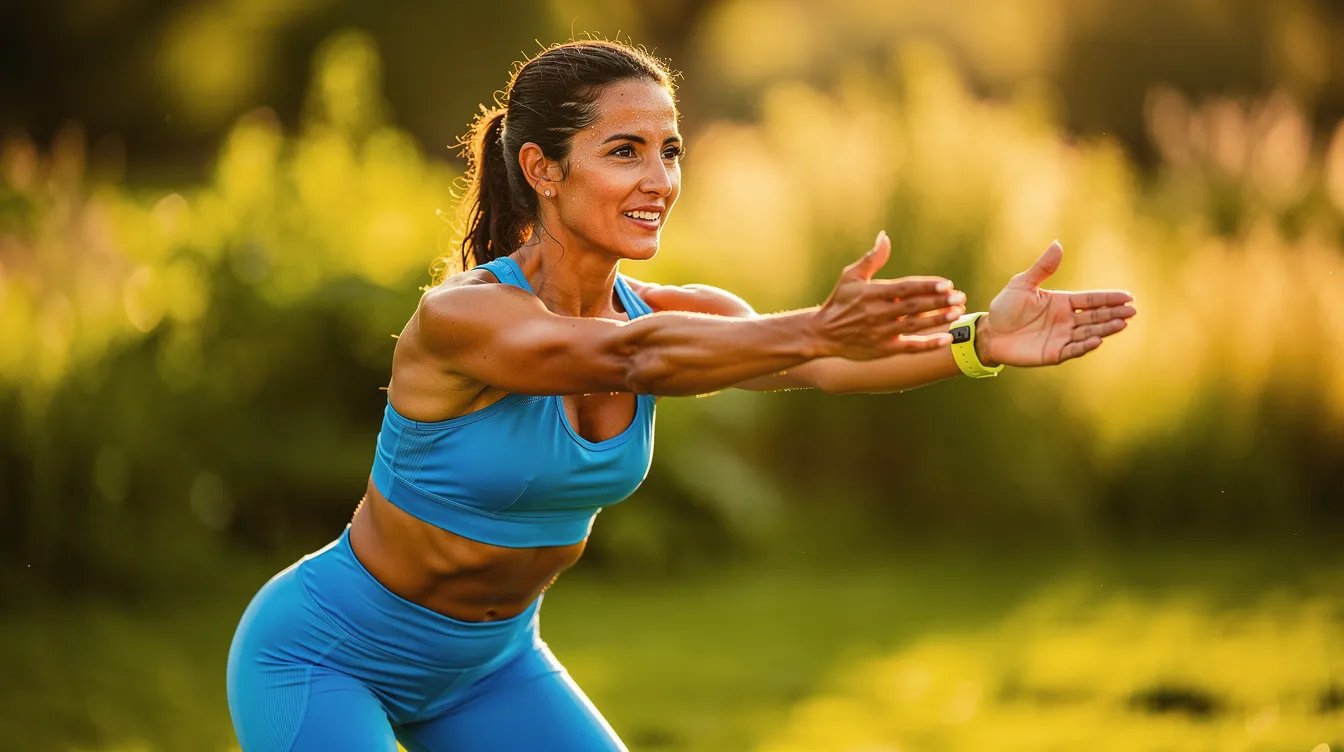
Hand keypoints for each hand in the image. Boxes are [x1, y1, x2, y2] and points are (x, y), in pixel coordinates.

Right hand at [816, 231, 965, 360]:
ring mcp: (881, 332)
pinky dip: (928, 344)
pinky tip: (946, 338)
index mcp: (872, 293)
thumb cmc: (839, 302)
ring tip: (957, 312)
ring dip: (938, 319)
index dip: (927, 285)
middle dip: (939, 301)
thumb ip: (872, 258)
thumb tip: (884, 236)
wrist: (822, 334)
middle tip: (959, 296)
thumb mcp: (850, 277)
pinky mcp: (883, 349)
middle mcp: (878, 313)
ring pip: (915, 325)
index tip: (946, 283)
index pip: (905, 288)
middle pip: (914, 306)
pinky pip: (910, 347)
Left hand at [979, 241, 1135, 366]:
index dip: (1109, 298)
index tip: (1128, 296)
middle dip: (1114, 314)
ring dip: (1105, 329)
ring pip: (1089, 333)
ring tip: (1122, 324)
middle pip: (1095, 316)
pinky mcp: (1053, 353)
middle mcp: (1066, 320)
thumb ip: (1042, 268)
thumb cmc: (1005, 307)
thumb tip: (1058, 244)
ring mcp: (1061, 337)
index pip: (1091, 299)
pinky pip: (1073, 349)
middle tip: (1132, 311)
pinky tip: (1098, 340)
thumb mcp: (1022, 284)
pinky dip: (1085, 346)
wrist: (989, 332)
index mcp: (1062, 302)